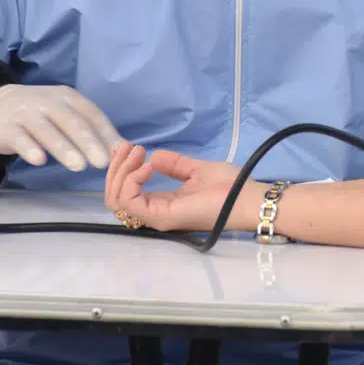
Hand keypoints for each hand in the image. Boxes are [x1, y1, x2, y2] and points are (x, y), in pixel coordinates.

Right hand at [0, 84, 122, 170]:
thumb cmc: (39, 114)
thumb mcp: (65, 115)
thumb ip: (90, 129)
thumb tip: (123, 149)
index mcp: (68, 98)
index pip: (91, 114)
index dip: (106, 133)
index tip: (120, 153)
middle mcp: (49, 102)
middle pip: (72, 122)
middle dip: (88, 142)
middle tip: (102, 163)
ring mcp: (26, 114)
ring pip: (47, 131)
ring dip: (64, 148)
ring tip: (79, 166)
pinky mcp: (7, 128)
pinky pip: (19, 138)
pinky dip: (29, 148)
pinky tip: (39, 161)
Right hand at [104, 143, 248, 231]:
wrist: (248, 198)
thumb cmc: (229, 187)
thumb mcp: (196, 169)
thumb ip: (174, 165)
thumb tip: (153, 156)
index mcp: (162, 203)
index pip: (126, 192)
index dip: (121, 168)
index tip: (129, 147)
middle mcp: (155, 213)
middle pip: (115, 196)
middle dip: (116, 167)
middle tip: (128, 147)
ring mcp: (157, 217)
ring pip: (117, 199)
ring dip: (121, 172)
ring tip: (137, 154)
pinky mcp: (162, 217)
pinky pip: (130, 202)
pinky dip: (131, 181)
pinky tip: (146, 167)